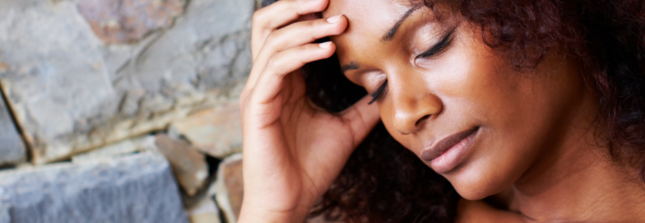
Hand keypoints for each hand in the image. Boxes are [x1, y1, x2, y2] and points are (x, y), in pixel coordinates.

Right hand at [238, 0, 379, 221]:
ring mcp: (258, 92)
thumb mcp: (346, 129)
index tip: (341, 8)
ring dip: (306, 26)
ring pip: (271, 39)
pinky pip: (275, 67)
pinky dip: (301, 52)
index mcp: (282, 81)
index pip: (285, 31)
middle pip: (266, 23)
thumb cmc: (309, 169)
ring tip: (337, 22)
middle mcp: (265, 80)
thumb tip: (387, 87)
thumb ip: (361, 106)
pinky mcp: (256, 107)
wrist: (289, 203)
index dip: (308, 13)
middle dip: (296, 5)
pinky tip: (327, 50)